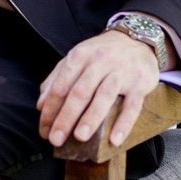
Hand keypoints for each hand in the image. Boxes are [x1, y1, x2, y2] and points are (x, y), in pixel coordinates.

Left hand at [38, 30, 159, 150]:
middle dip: (66, 118)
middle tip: (56, 139)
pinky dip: (124, 123)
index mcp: (79, 57)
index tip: (44, 130)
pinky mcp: (139, 83)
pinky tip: (115, 140)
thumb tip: (41, 105)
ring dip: (91, 118)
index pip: (60, 86)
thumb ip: (56, 79)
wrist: (137, 39)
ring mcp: (121, 72)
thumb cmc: (101, 54)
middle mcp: (99, 62)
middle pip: (80, 92)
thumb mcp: (76, 59)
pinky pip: (132, 105)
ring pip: (104, 96)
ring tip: (80, 137)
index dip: (50, 110)